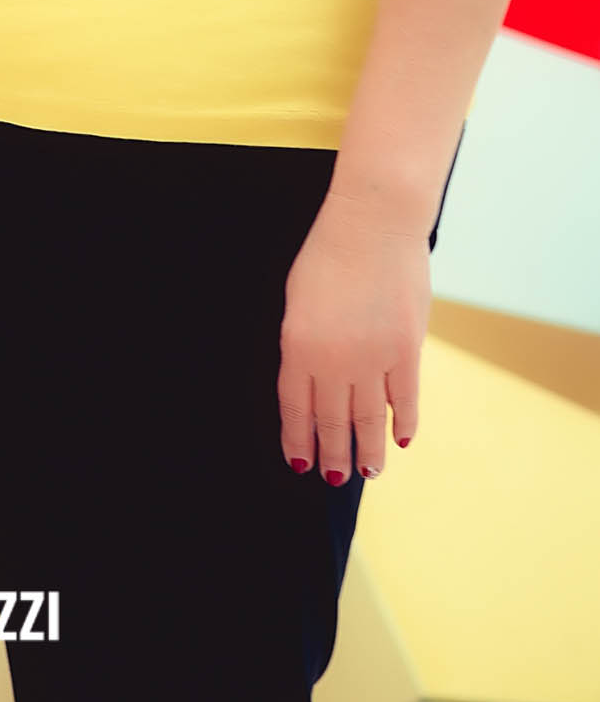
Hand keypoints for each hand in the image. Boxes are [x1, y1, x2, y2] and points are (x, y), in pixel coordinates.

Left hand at [278, 188, 431, 484]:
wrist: (373, 223)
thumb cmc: (328, 252)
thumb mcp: (297, 297)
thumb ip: (303, 341)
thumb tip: (312, 380)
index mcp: (298, 345)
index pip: (295, 407)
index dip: (298, 438)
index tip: (300, 462)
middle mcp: (333, 360)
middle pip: (332, 421)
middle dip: (330, 453)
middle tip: (332, 478)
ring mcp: (372, 358)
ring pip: (368, 420)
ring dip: (366, 451)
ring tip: (366, 472)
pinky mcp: (406, 350)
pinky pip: (404, 400)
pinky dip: (403, 424)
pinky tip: (401, 440)